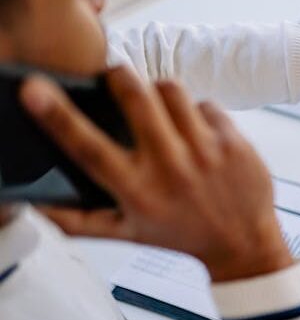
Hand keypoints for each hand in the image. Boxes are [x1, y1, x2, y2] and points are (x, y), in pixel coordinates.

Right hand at [20, 66, 291, 281]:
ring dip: (158, 90)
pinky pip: (205, 104)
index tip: (35, 90)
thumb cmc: (181, 235)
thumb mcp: (126, 233)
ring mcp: (205, 150)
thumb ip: (77, 220)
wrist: (244, 244)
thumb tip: (36, 203)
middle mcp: (170, 167)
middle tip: (114, 75)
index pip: (87, 147)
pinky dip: (196, 112)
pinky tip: (196, 131)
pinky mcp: (233, 141)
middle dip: (119, 76)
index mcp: (136, 190)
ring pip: (171, 90)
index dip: (57, 116)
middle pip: (136, 98)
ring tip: (157, 106)